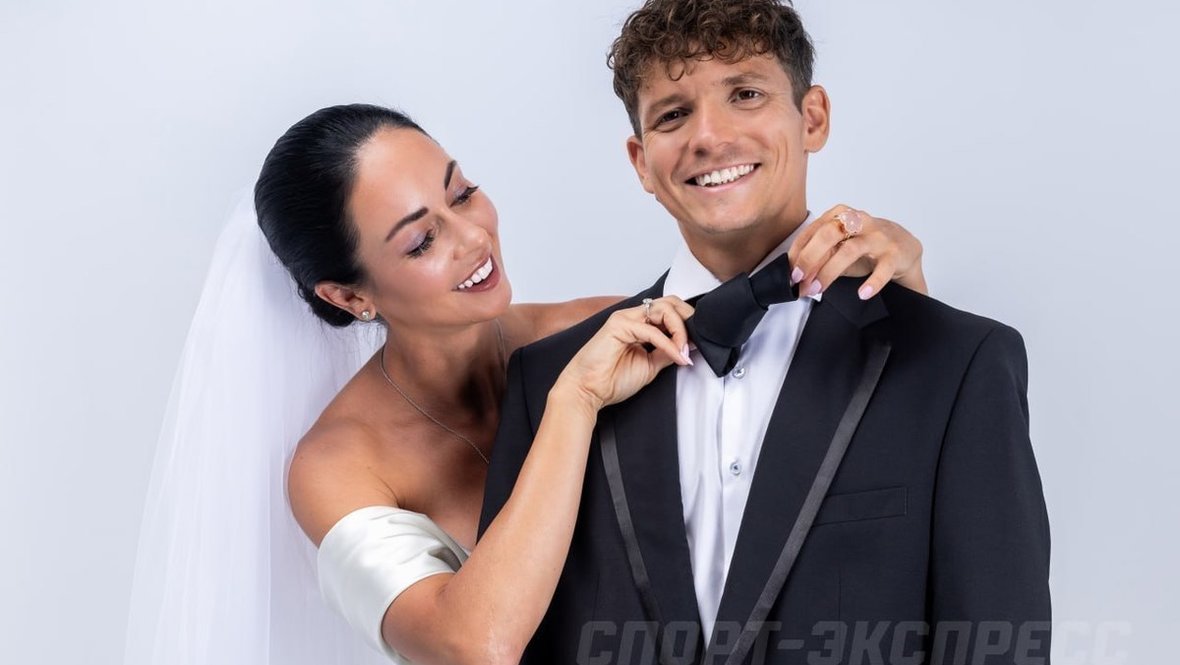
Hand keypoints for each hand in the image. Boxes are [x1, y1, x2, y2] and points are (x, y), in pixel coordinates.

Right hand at [555, 296, 694, 412]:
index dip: (687, 323)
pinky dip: (668, 343)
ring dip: (680, 330)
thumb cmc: (611, 380)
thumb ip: (667, 352)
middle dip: (688, 318)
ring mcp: (624, 318)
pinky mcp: (618, 326)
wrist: (587, 392)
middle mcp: (632, 317)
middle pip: (670, 302)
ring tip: (684, 351)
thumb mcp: (650, 365)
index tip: (698, 344)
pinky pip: (652, 330)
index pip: (670, 310)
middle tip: (697, 340)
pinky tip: (676, 356)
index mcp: (639, 324)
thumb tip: (689, 346)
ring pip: (663, 309)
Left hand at [787, 205, 927, 299]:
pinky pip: (883, 268)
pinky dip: (872, 282)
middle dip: (810, 258)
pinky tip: (863, 293)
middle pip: (829, 234)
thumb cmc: (866, 246)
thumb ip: (819, 258)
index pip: (814, 231)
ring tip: (818, 289)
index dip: (799, 253)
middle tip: (800, 279)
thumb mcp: (839, 249)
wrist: (904, 247)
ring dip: (830, 271)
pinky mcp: (895, 253)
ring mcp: (878, 236)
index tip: (791, 272)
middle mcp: (859, 221)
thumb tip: (798, 275)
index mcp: (841, 215)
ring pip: (850, 250)